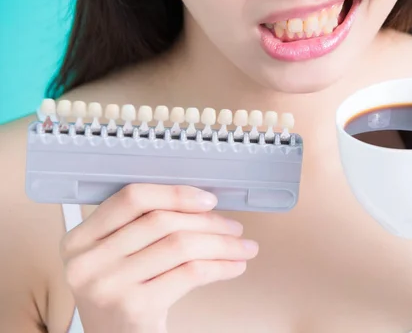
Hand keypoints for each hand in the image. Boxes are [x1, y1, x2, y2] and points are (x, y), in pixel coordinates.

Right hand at [60, 184, 258, 332]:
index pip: (131, 199)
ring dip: (222, 243)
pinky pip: (191, 273)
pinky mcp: (135, 307)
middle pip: (162, 222)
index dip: (175, 194)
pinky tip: (234, 266)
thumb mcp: (115, 260)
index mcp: (79, 239)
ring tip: (242, 247)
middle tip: (234, 228)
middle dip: (208, 222)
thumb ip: (141, 228)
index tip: (207, 200)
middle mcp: (87, 261)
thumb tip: (202, 205)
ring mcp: (109, 285)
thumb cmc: (122, 299)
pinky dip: (221, 266)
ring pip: (181, 245)